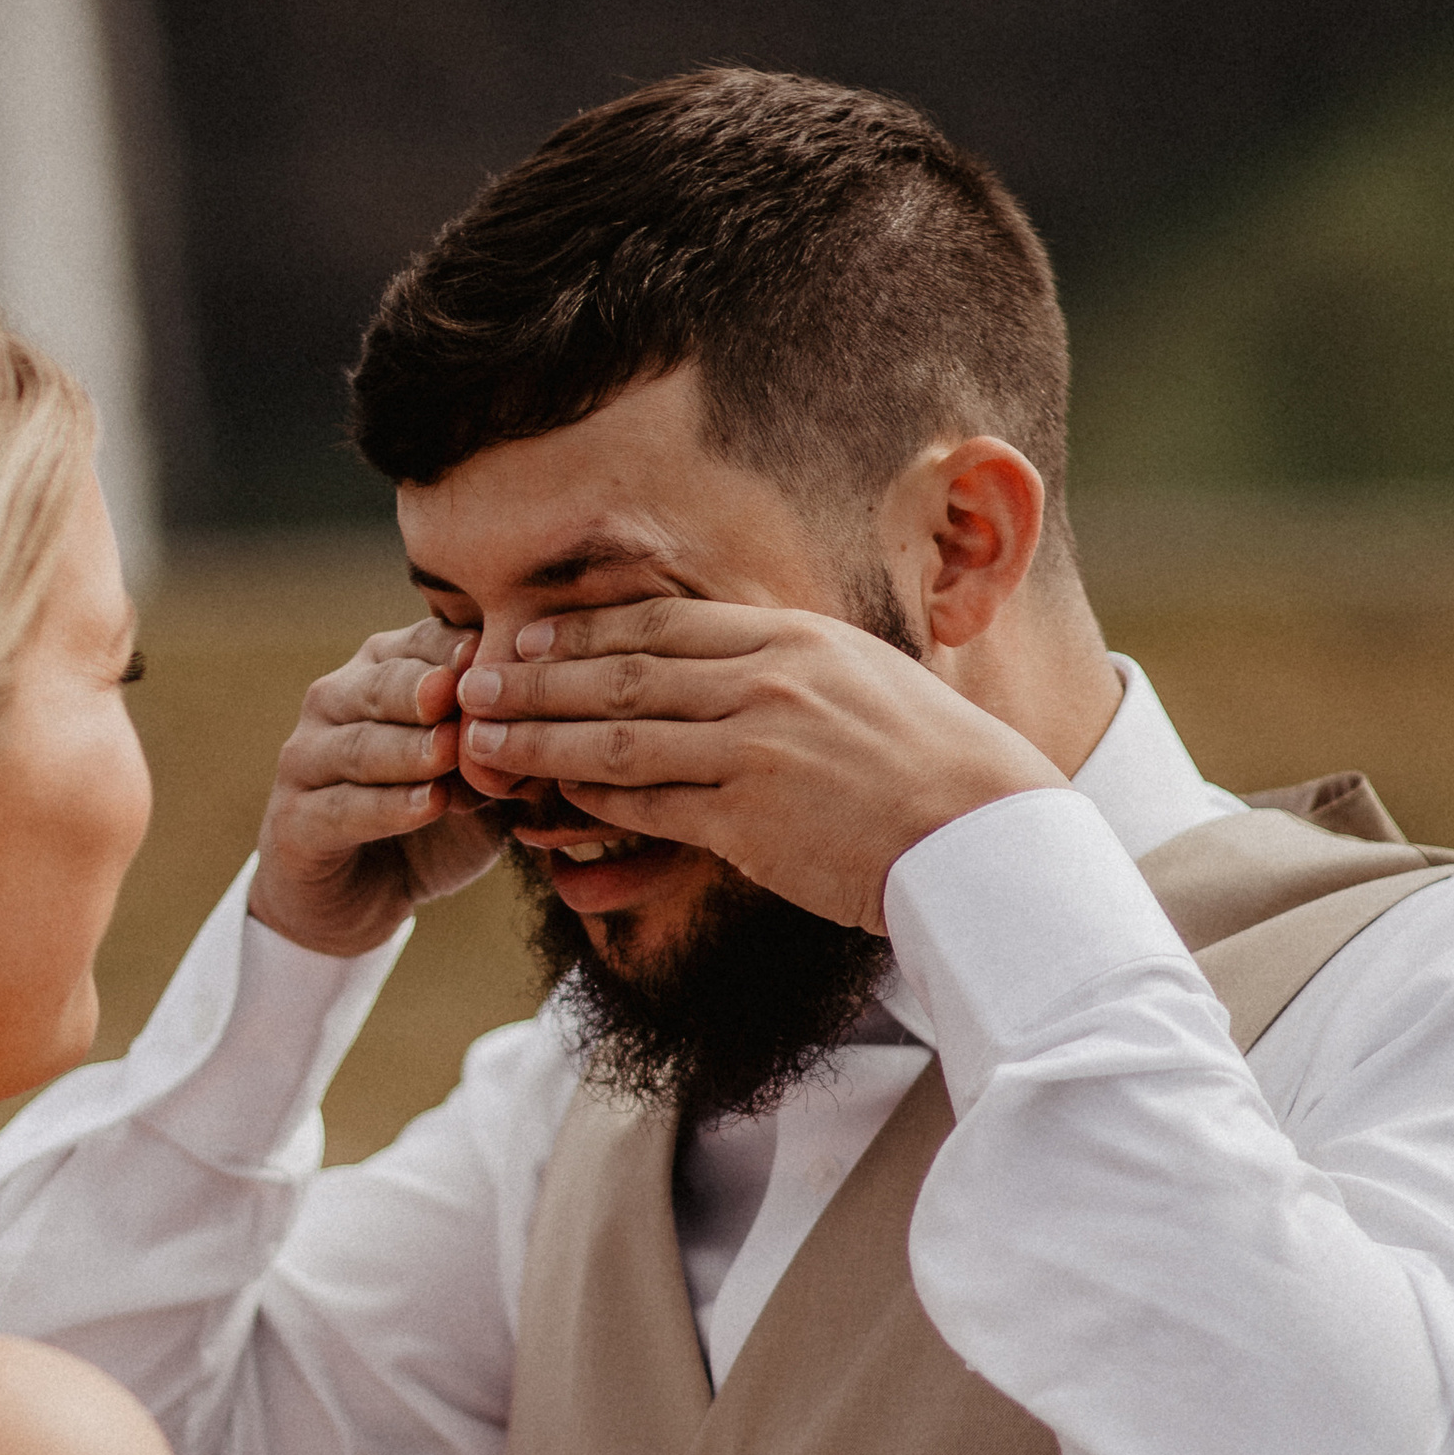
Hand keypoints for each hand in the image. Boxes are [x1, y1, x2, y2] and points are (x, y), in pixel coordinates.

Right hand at [250, 619, 507, 956]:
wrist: (363, 897)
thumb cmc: (434, 823)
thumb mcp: (483, 783)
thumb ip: (507, 752)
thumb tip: (552, 728)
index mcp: (383, 672)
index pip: (423, 644)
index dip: (459, 651)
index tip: (499, 654)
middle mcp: (335, 702)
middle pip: (380, 685)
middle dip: (423, 690)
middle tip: (460, 697)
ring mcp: (307, 760)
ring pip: (359, 745)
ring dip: (407, 748)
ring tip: (449, 755)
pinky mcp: (293, 821)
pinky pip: (342, 809)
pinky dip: (386, 807)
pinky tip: (428, 805)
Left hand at [455, 598, 1064, 930]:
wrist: (982, 833)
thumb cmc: (931, 765)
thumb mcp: (858, 683)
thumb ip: (787, 668)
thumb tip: (726, 664)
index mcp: (792, 638)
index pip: (663, 620)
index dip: (582, 628)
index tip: (526, 634)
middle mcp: (767, 683)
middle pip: (624, 672)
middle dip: (537, 678)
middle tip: (471, 683)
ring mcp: (755, 751)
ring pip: (618, 741)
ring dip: (541, 743)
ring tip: (482, 745)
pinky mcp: (751, 822)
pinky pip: (649, 809)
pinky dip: (593, 806)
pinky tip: (552, 805)